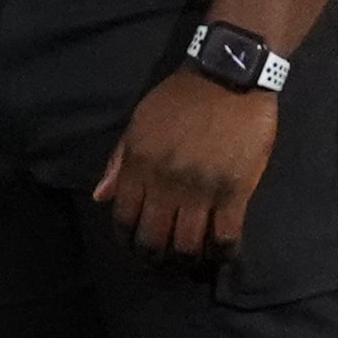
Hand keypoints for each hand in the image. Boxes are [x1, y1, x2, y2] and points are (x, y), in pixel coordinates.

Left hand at [94, 66, 278, 261]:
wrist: (226, 75)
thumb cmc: (179, 98)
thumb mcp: (139, 123)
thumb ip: (119, 162)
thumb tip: (101, 197)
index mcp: (140, 164)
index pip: (124, 217)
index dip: (126, 239)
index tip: (133, 246)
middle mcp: (167, 182)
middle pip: (155, 239)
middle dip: (154, 257)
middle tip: (161, 261)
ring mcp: (202, 189)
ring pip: (189, 244)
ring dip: (187, 260)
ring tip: (189, 261)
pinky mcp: (236, 191)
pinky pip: (226, 236)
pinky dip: (222, 252)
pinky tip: (220, 253)